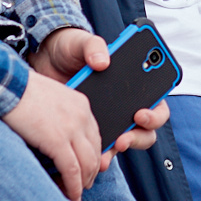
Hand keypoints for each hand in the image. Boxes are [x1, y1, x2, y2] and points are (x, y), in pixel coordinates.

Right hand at [2, 54, 104, 200]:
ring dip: (83, 184)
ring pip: (87, 164)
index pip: (95, 137)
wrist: (7, 85)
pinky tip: (71, 197)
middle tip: (83, 187)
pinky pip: (72, 170)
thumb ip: (60, 118)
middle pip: (95, 152)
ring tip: (76, 196)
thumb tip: (57, 140)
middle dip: (90, 173)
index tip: (86, 171)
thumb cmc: (20, 93)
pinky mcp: (58, 141)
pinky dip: (73, 187)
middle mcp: (82, 116)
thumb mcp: (49, 101)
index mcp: (82, 105)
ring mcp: (72, 128)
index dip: (92, 158)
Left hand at [27, 27, 168, 159]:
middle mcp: (127, 104)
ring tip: (108, 153)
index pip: (157, 101)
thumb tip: (102, 62)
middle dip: (138, 136)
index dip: (156, 113)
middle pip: (146, 128)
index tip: (140, 114)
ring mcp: (110, 119)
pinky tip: (92, 158)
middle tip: (123, 138)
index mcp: (134, 82)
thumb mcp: (81, 42)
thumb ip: (94, 46)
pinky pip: (102, 148)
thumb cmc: (70, 48)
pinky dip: (100, 155)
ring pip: (126, 141)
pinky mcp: (91, 130)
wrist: (43, 61)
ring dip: (120, 149)